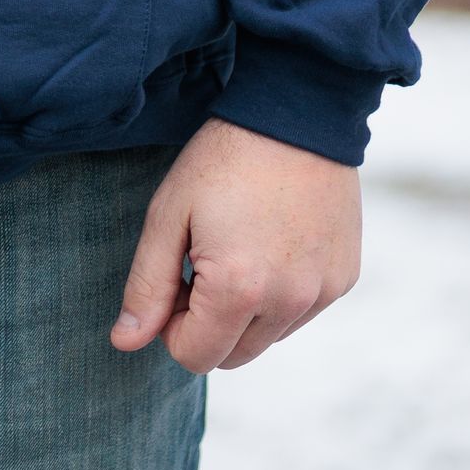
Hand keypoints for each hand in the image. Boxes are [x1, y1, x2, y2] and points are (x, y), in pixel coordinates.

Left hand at [109, 116, 360, 373]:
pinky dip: (282, 294)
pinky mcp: (344, 278)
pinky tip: (273, 240)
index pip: (194, 356)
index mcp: (239, 289)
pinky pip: (302, 312)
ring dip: (246, 312)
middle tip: (203, 262)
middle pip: (233, 355)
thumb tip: (124, 342)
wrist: (294, 113)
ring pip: (269, 337)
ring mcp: (322, 292)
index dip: (173, 324)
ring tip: (239, 246)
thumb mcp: (170, 214)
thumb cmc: (223, 159)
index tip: (177, 277)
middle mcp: (288, 302)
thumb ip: (147, 285)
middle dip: (208, 323)